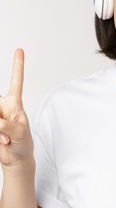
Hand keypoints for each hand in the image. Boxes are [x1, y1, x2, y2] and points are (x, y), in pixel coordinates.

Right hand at [0, 49, 34, 173]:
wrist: (15, 158)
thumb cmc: (22, 143)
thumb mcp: (21, 133)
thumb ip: (8, 125)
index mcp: (14, 103)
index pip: (16, 81)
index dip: (17, 66)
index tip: (20, 50)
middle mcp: (1, 106)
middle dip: (1, 124)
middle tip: (7, 135)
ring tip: (5, 139)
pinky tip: (2, 141)